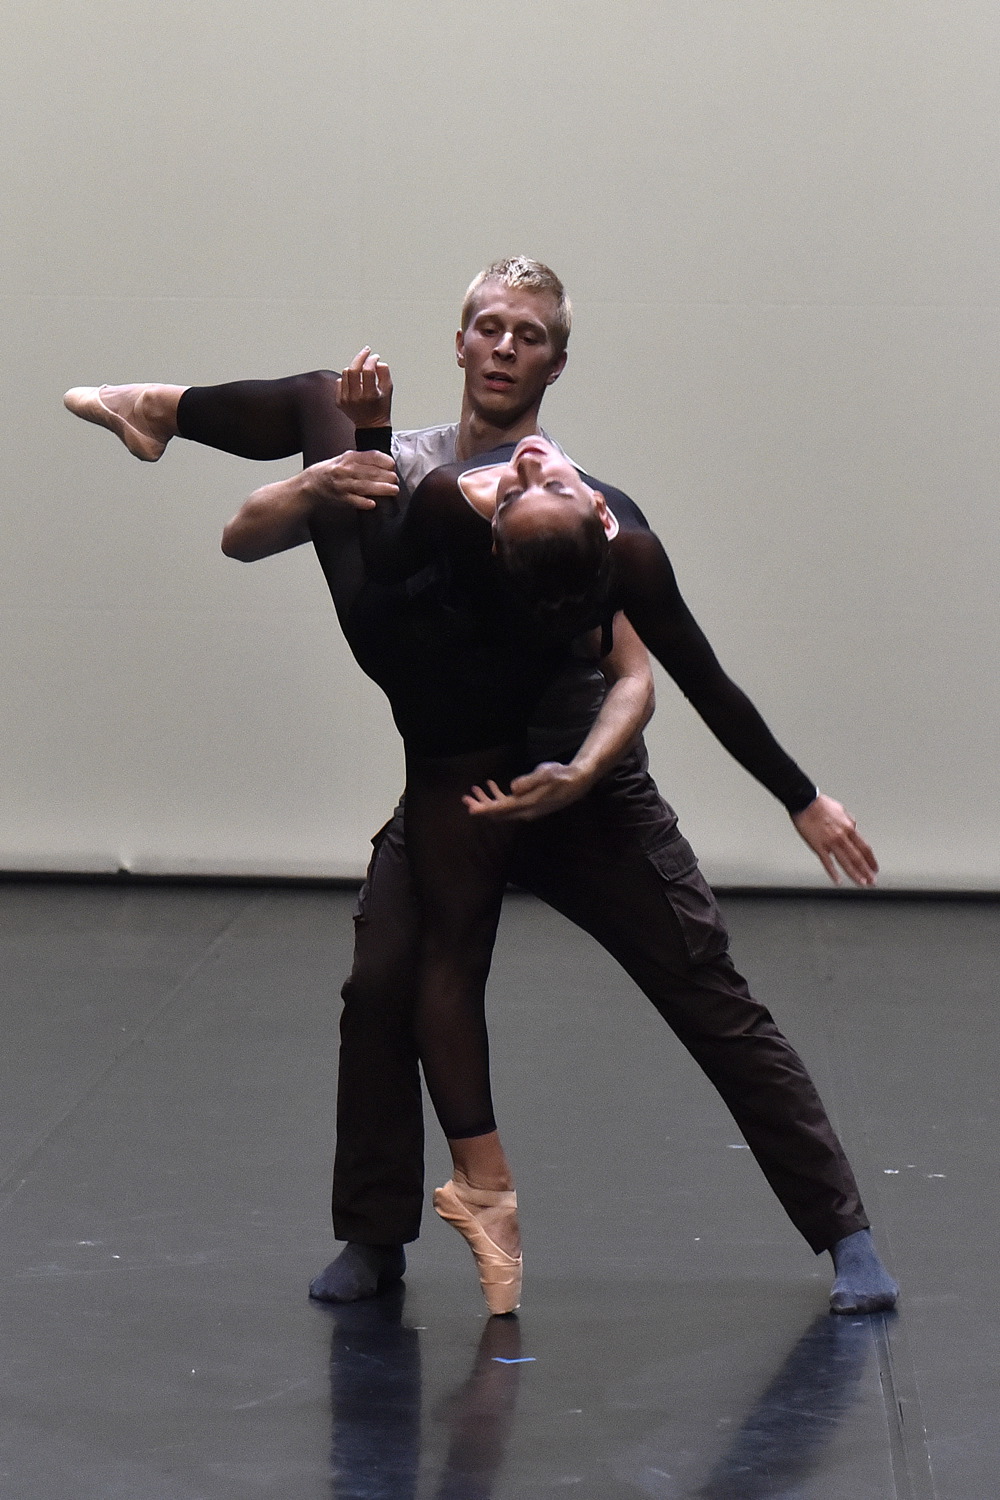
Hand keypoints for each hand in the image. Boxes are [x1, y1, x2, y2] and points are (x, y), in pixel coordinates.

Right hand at [302, 449, 397, 510]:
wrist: (310, 485)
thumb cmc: (330, 471)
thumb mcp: (344, 459)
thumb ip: (362, 460)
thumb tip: (384, 463)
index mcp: (349, 457)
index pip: (371, 456)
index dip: (384, 461)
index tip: (393, 466)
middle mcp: (346, 470)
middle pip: (371, 472)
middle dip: (387, 477)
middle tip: (396, 480)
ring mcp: (343, 484)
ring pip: (365, 486)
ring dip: (381, 489)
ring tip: (394, 490)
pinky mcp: (340, 498)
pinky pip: (353, 500)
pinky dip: (363, 502)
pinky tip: (373, 504)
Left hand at [335, 347, 392, 428]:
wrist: (370, 425)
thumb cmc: (381, 407)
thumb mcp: (388, 390)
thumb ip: (384, 373)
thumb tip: (377, 362)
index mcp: (369, 395)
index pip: (367, 370)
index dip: (371, 360)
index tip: (375, 357)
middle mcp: (355, 398)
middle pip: (353, 369)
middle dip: (360, 357)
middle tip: (366, 352)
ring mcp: (345, 400)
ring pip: (345, 373)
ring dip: (354, 368)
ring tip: (361, 372)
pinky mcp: (339, 401)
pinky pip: (340, 382)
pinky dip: (347, 379)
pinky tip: (355, 383)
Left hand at [463, 762, 589, 821]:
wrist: (577, 782)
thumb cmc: (561, 775)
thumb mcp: (545, 774)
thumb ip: (529, 781)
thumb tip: (512, 787)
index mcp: (527, 804)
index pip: (501, 809)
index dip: (484, 809)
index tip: (470, 807)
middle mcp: (525, 811)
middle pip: (497, 813)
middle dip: (481, 806)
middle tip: (466, 797)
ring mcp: (527, 810)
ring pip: (501, 809)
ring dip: (487, 801)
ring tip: (474, 789)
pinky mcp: (528, 805)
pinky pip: (509, 805)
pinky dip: (498, 797)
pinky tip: (492, 786)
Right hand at [791, 793, 878, 886]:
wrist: (805, 801)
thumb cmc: (821, 804)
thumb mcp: (842, 810)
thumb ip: (850, 821)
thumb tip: (854, 828)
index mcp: (849, 828)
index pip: (864, 848)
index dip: (871, 860)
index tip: (874, 868)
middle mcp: (842, 836)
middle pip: (858, 858)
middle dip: (867, 871)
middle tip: (872, 881)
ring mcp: (830, 842)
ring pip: (845, 862)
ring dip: (855, 874)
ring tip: (861, 883)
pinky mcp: (817, 846)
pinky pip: (827, 862)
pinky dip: (833, 873)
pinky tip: (838, 880)